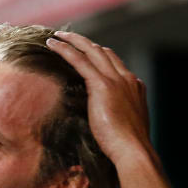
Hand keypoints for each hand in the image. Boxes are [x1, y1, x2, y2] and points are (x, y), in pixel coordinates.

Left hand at [47, 31, 153, 166]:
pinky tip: (52, 45)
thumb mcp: (127, 127)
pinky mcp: (102, 85)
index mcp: (135, 87)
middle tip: (68, 38)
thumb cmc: (129, 148)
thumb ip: (119, 116)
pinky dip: (65, 50)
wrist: (134, 150)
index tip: (86, 54)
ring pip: (92, 50)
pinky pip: (80, 60)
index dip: (99, 56)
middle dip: (85, 43)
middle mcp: (127, 78)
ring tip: (57, 37)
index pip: (115, 64)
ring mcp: (116, 80)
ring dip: (73, 40)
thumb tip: (107, 121)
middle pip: (104, 52)